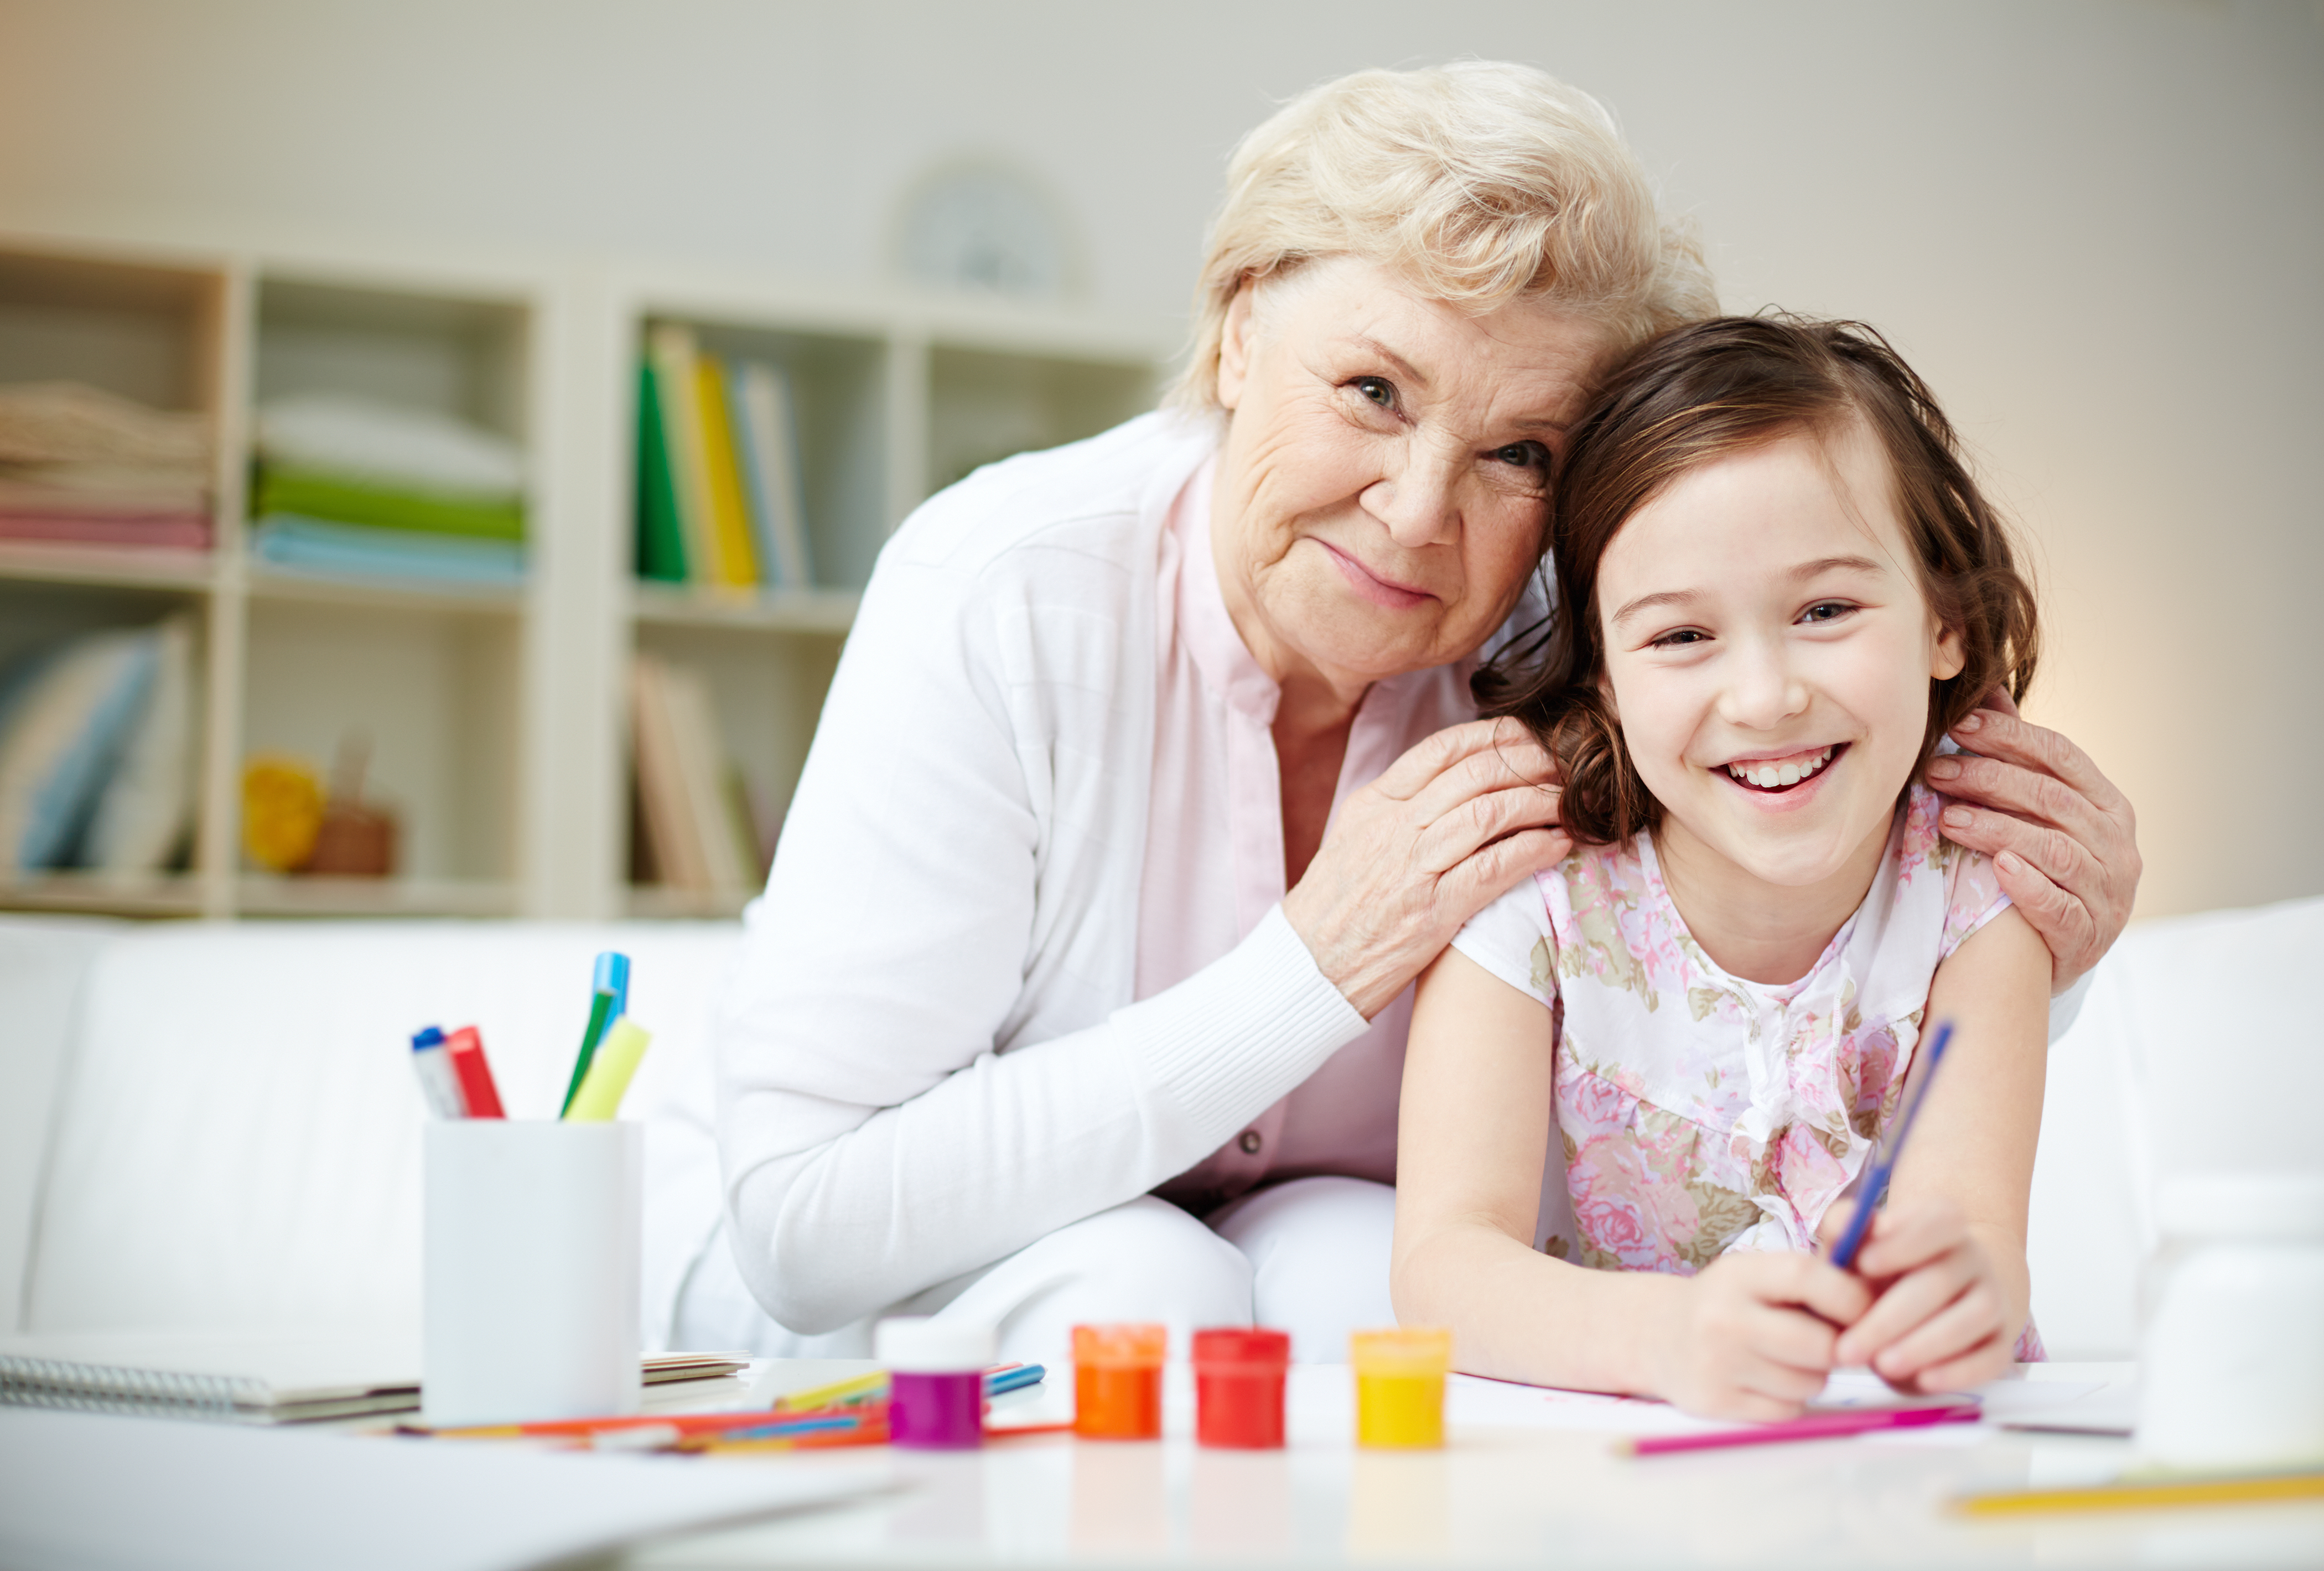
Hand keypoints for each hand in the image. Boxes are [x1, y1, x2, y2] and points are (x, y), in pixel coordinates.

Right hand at [1283, 717, 1567, 1018]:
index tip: (1530, 735)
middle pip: (1475, 773)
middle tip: (1565, 765)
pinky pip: (1494, 868)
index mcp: (1374, 803)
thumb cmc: (1334, 908)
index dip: (1495, 735)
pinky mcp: (1432, 911)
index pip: (1442, 749)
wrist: (1308, 969)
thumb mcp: (1354, 840)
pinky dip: (1533, 850)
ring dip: (1540, 803)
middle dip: (1529, 763)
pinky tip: (1558, 844)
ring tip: (1570, 803)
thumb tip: (1449, 785)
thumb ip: (1398, 809)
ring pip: (1489, 813)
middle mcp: (1393, 826)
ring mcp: (1412, 868)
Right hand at [1641, 1251, 1870, 1421]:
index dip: (1850, 1296)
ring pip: (1809, 1383)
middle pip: (1819, 1345)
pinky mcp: (1716, 1401)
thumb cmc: (1726, 1302)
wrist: (1657, 1335)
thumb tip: (1884, 1288)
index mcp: (1738, 1274)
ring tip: (1786, 1359)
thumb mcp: (1757, 1274)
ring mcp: (1717, 1363)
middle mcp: (1723, 1317)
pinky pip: (1787, 1410)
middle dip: (1836, 1348)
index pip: (1807, 1277)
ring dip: (1813, 1376)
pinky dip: (1789, 1400)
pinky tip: (1765, 1381)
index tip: (1863, 1309)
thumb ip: (1813, 1277)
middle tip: (1825, 1341)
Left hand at [1827, 1197, 2018, 1392]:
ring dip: (1925, 1344)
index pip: (1938, 1221)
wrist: (1939, 1299)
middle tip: (1849, 1347)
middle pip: (1941, 1281)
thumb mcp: (1859, 1243)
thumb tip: (1844, 1226)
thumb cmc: (1885, 1268)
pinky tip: (1924, 1380)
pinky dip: (1960, 1371)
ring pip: (1972, 1318)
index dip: (1903, 1241)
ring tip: (1881, 1365)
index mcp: (1942, 1224)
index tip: (1863, 1263)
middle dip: (1891, 1318)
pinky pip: (1992, 1358)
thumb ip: (1845, 1228)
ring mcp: (1993, 1300)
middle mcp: (1974, 1259)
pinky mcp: (2001, 1343)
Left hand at [1924, 688, 2139, 994]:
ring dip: (1997, 829)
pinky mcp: (2088, 935)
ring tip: (1947, 818)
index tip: (1958, 726)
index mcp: (2108, 806)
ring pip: (2053, 849)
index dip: (2009, 738)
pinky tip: (1998, 868)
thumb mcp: (2043, 814)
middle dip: (1990, 779)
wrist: (2058, 954)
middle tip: (1934, 771)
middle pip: (2051, 799)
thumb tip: (1988, 690)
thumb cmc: (2045, 870)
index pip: (2060, 757)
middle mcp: (2117, 845)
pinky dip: (2028, 885)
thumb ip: (2020, 758)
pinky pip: (2059, 906)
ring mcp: (2108, 892)